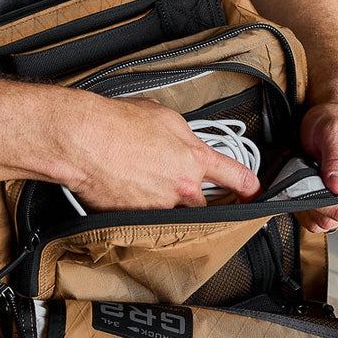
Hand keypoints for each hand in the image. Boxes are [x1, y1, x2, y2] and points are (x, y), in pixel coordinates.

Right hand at [63, 94, 261, 211]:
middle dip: (189, 196)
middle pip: (202, 204)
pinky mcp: (134, 222)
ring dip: (160, 203)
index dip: (249, 187)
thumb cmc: (115, 123)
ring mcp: (159, 209)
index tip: (254, 192)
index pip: (236, 177)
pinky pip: (143, 221)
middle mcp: (181, 188)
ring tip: (136, 182)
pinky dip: (135, 209)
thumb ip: (182, 135)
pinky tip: (121, 190)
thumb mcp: (161, 115)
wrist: (83, 140)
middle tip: (164, 178)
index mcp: (193, 159)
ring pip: (171, 213)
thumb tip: (182, 141)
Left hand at [298, 101, 337, 233]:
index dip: (318, 203)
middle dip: (312, 203)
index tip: (306, 185)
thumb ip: (336, 161)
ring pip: (325, 223)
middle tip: (305, 176)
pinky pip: (321, 218)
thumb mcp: (334, 133)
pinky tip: (307, 189)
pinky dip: (308, 207)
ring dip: (308, 205)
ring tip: (307, 179)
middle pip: (333, 220)